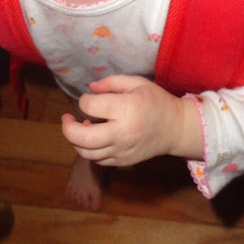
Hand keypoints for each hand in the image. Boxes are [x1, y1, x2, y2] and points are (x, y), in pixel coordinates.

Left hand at [61, 75, 202, 166]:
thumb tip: (90, 88)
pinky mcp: (123, 161)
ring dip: (77, 141)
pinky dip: (90, 150)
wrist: (176, 128)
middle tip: (67, 118)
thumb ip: (111, 82)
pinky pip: (98, 160)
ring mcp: (122, 150)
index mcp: (127, 109)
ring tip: (81, 128)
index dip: (84, 100)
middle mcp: (122, 132)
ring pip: (87, 153)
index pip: (90, 107)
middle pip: (83, 138)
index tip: (90, 98)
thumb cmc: (156, 101)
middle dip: (68, 128)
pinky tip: (94, 139)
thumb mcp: (137, 83)